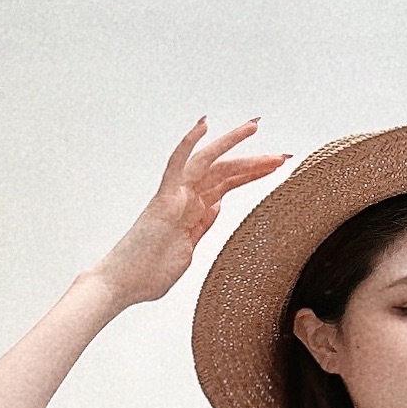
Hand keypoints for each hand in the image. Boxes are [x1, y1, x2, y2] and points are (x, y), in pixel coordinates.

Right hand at [88, 116, 289, 309]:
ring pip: (209, 162)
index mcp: (194, 211)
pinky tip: (204, 125)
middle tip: (282, 155)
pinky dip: (189, 143)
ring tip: (254, 127)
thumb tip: (215, 207)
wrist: (124, 282)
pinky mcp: (164, 200)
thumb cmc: (148, 272)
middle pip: (226, 172)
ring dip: (232, 144)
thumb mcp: (188, 249)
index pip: (229, 185)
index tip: (275, 168)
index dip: (252, 174)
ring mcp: (175, 197)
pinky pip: (177, 165)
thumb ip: (201, 227)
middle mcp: (186, 199)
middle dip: (254, 161)